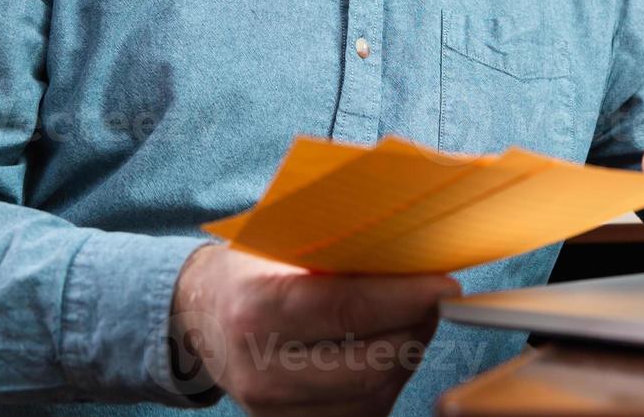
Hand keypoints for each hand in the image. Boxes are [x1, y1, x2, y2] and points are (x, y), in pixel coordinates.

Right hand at [168, 244, 459, 415]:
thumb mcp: (279, 244)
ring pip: (370, 395)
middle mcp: (260, 367)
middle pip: (368, 363)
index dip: (405, 299)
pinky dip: (384, 384)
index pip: (348, 308)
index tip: (444, 285)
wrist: (199, 317)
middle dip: (415, 329)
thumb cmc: (250, 271)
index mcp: (256, 307)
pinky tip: (387, 351)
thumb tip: (410, 245)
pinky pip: (358, 415)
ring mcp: (271, 408)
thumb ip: (335, 247)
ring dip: (405, 357)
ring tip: (413, 322)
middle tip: (436, 300)